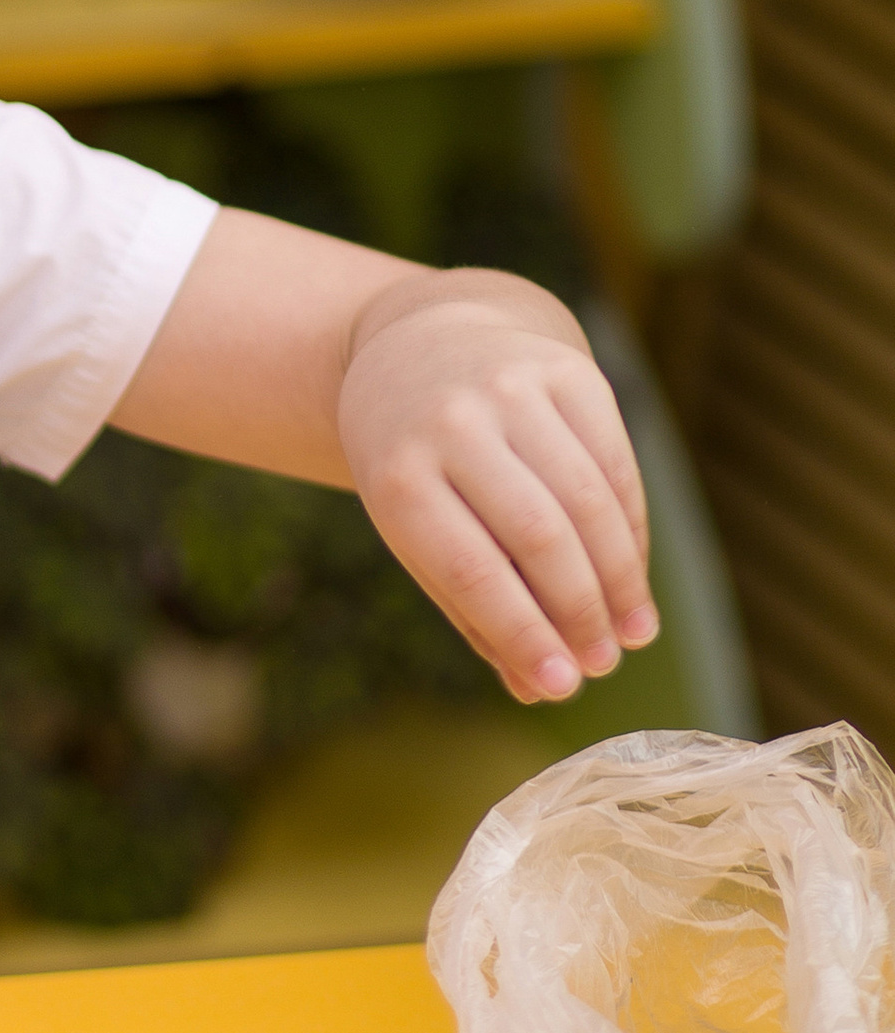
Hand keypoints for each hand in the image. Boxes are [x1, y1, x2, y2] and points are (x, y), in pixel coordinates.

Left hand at [338, 279, 655, 705]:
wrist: (423, 344)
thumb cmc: (416, 461)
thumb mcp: (413, 529)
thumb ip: (471, 608)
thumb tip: (540, 689)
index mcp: (398, 474)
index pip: (472, 570)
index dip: (524, 634)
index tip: (564, 688)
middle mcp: (452, 422)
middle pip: (539, 536)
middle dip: (580, 612)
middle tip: (604, 665)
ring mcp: (511, 387)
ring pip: (588, 501)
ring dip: (619, 579)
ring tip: (631, 633)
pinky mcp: (564, 368)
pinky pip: (615, 462)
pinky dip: (631, 529)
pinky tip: (633, 574)